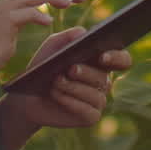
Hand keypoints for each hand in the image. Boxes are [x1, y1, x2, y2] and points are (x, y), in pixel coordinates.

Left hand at [2, 27, 133, 131]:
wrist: (28, 96)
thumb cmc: (44, 68)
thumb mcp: (52, 47)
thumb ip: (68, 36)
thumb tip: (84, 32)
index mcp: (101, 63)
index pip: (123, 60)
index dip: (118, 58)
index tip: (102, 56)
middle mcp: (103, 82)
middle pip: (104, 78)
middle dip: (87, 73)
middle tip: (71, 69)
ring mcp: (98, 100)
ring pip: (95, 95)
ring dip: (74, 87)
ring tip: (56, 82)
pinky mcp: (90, 117)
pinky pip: (87, 110)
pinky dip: (71, 102)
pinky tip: (57, 95)